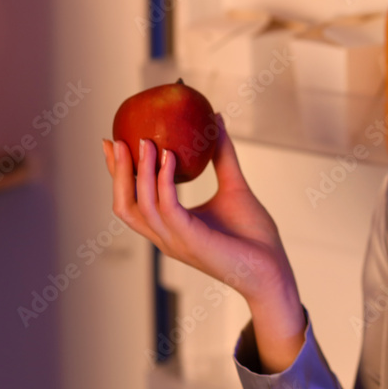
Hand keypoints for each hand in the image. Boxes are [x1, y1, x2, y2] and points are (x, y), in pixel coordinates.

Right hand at [102, 115, 300, 311]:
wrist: (273, 268)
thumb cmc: (254, 236)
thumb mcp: (234, 186)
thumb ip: (222, 156)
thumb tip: (217, 120)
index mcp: (170, 227)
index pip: (133, 200)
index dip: (119, 172)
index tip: (114, 141)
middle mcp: (166, 236)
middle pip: (124, 205)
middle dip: (117, 172)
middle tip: (116, 140)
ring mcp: (175, 241)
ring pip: (141, 205)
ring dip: (139, 172)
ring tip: (146, 142)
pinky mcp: (190, 240)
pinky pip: (167, 207)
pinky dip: (164, 181)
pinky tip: (169, 157)